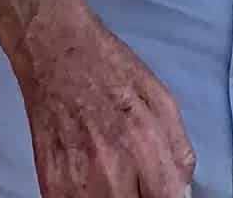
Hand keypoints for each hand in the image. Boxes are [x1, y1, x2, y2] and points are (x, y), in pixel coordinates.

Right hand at [11, 0, 195, 197]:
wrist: (55, 50)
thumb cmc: (109, 69)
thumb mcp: (161, 99)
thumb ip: (178, 151)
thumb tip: (182, 191)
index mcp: (145, 146)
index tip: (163, 193)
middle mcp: (111, 170)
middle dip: (142, 196)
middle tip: (138, 183)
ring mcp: (77, 181)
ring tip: (115, 179)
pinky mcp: (50, 184)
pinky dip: (86, 197)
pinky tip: (91, 181)